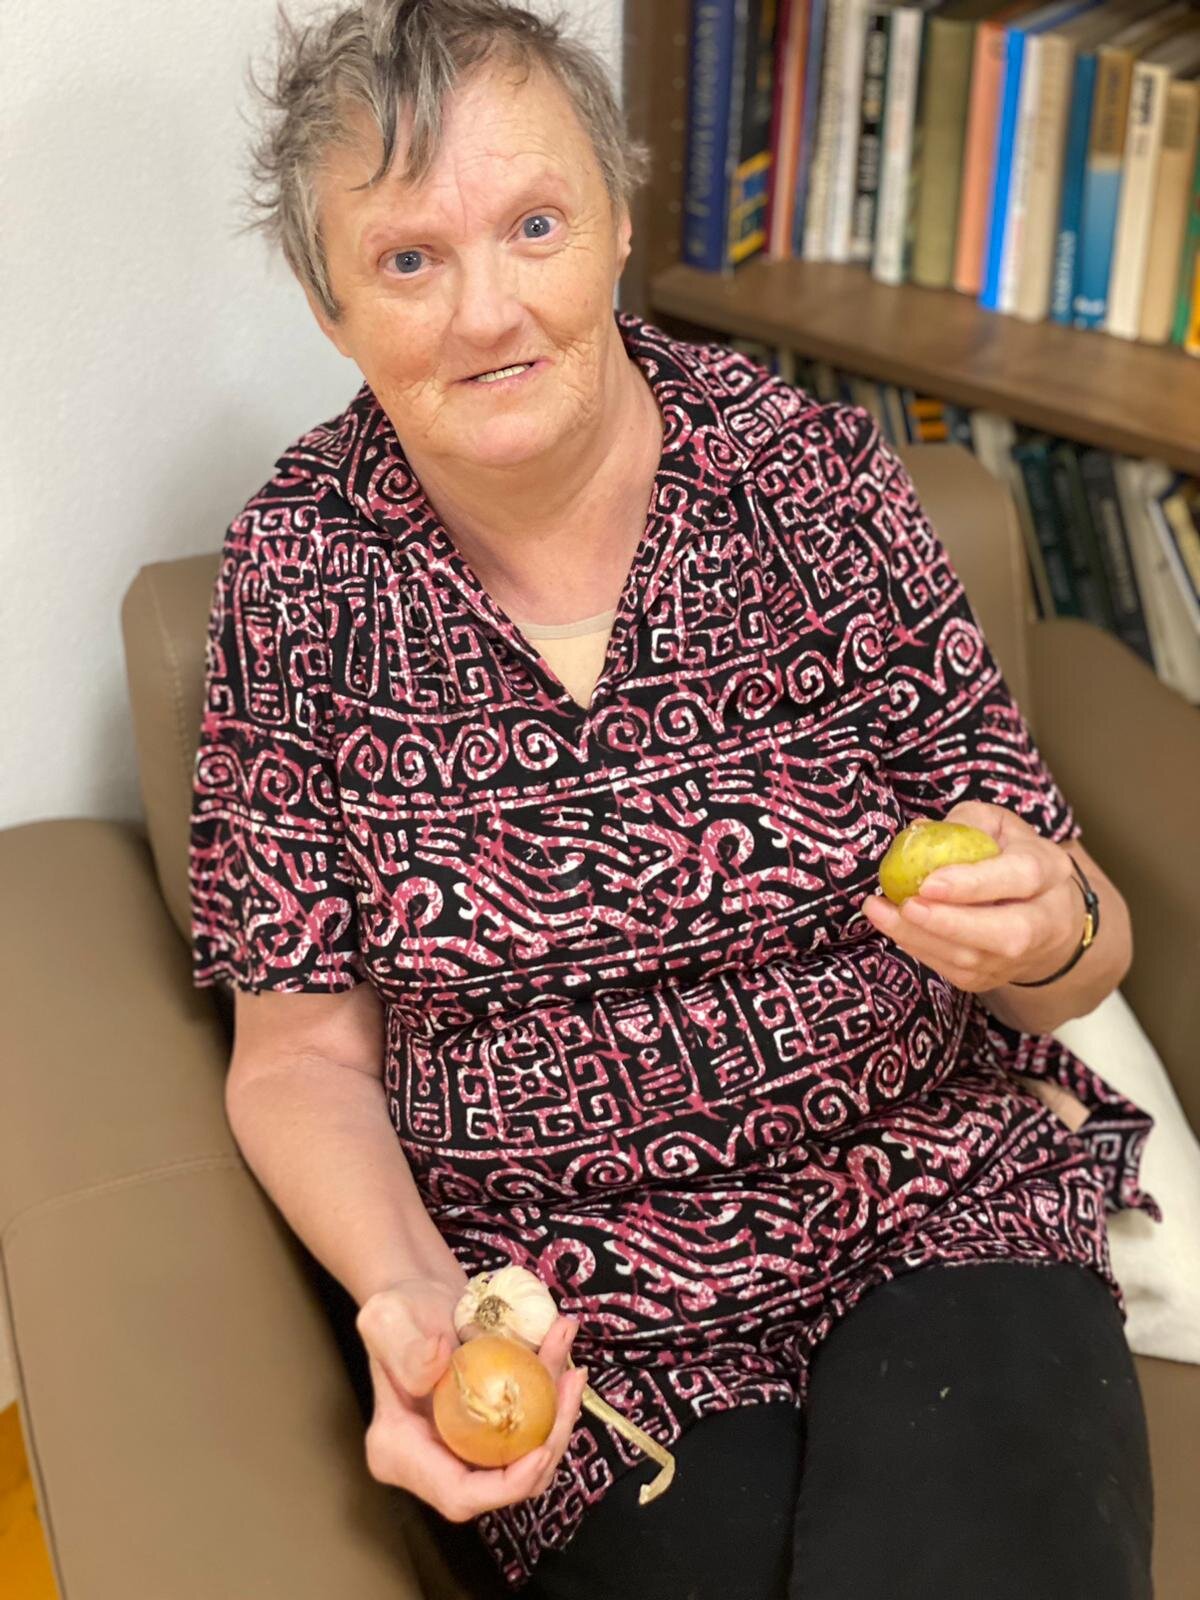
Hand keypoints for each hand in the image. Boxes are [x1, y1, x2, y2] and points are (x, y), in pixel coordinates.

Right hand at [355, 1277, 586, 1522]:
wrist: (416, 1294)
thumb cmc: (396, 1308)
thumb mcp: (386, 1319)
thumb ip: (406, 1348)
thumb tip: (438, 1360)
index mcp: (400, 1452)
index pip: (459, 1494)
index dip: (505, 1486)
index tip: (542, 1451)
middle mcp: (434, 1459)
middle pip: (503, 1481)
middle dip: (548, 1445)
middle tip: (570, 1387)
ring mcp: (464, 1444)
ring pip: (524, 1453)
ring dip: (557, 1415)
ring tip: (571, 1367)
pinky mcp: (489, 1425)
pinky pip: (527, 1423)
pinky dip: (550, 1394)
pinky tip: (561, 1352)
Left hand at [861, 801, 1083, 992]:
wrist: (1043, 914)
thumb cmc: (1011, 858)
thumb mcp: (997, 825)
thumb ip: (966, 823)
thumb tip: (920, 832)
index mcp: (1049, 871)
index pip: (1020, 877)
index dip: (974, 883)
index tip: (928, 883)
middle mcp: (1044, 921)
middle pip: (1006, 933)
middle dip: (950, 923)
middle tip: (906, 905)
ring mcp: (1020, 957)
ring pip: (974, 959)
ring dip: (920, 938)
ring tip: (879, 911)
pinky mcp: (992, 978)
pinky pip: (954, 970)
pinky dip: (919, 948)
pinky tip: (893, 925)